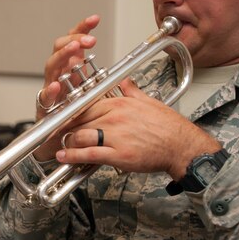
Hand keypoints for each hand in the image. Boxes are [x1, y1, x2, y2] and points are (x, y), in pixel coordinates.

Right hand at [33, 15, 99, 160]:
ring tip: (73, 49)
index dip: (82, 29)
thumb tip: (122, 71)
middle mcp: (58, 74)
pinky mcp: (44, 106)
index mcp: (70, 67)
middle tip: (88, 40)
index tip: (94, 19)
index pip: (73, 41)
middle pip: (59, 48)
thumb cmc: (74, 114)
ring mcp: (50, 88)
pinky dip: (51, 90)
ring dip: (63, 56)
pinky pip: (45, 96)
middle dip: (73, 40)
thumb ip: (99, 79)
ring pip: (51, 66)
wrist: (58, 139)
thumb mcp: (89, 92)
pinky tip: (56, 85)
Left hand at [55, 79, 220, 179]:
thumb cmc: (169, 127)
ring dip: (67, 141)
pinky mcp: (118, 154)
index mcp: (120, 103)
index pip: (87, 104)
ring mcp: (115, 136)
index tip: (64, 115)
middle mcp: (115, 117)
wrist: (182, 146)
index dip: (72, 111)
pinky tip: (64, 157)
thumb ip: (132, 91)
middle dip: (66, 127)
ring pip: (81, 135)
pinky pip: (89, 154)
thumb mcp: (149, 101)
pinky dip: (73, 156)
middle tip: (56, 132)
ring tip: (61, 145)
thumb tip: (125, 82)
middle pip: (80, 119)